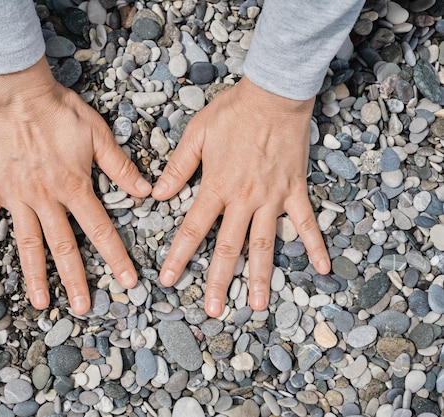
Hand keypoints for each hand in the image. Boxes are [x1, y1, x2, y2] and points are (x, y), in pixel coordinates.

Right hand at [0, 57, 151, 314]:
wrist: (19, 92)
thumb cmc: (60, 110)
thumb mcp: (99, 135)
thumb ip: (120, 167)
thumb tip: (146, 192)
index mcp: (74, 187)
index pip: (100, 230)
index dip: (116, 258)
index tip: (128, 282)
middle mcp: (46, 199)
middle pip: (63, 247)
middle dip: (76, 280)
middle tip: (84, 309)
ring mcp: (17, 196)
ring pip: (27, 243)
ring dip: (35, 276)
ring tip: (42, 303)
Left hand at [153, 76, 329, 316]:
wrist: (273, 95)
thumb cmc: (233, 112)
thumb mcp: (196, 135)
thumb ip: (178, 168)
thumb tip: (157, 195)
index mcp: (216, 187)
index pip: (192, 229)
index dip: (179, 256)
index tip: (169, 280)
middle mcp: (244, 199)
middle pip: (228, 247)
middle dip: (219, 281)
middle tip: (213, 310)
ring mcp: (272, 198)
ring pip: (265, 244)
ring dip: (261, 277)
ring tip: (259, 307)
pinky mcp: (294, 190)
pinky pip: (306, 222)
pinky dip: (314, 244)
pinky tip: (323, 268)